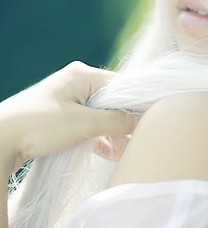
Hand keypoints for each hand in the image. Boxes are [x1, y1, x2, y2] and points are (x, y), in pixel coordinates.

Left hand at [0, 61, 136, 172]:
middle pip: (112, 101)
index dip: (135, 105)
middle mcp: (77, 82)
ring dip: (111, 132)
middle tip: (131, 143)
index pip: (122, 86)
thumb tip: (141, 121)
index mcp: (83, 74)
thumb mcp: (85, 123)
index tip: (146, 124)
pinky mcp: (61, 113)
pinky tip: (107, 153)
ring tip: (121, 152)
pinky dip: (98, 136)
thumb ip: (117, 121)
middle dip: (122, 123)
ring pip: (100, 113)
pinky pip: (88, 122)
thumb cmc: (40, 125)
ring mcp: (68, 98)